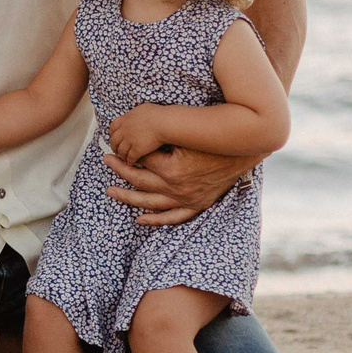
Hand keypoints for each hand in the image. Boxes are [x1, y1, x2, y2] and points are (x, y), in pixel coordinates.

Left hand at [101, 146, 248, 226]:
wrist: (245, 149)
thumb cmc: (214, 136)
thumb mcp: (186, 133)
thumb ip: (162, 136)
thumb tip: (135, 132)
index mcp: (172, 170)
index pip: (141, 161)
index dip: (127, 152)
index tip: (116, 145)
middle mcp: (177, 189)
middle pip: (140, 182)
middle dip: (120, 170)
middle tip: (106, 159)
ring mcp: (188, 199)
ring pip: (151, 203)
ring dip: (128, 197)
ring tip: (111, 191)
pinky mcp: (198, 204)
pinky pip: (173, 217)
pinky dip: (156, 220)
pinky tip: (140, 219)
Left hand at [104, 104, 177, 162]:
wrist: (163, 123)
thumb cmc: (157, 114)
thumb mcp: (142, 109)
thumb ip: (134, 115)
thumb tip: (134, 115)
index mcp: (124, 120)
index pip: (113, 127)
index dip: (113, 134)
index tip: (114, 137)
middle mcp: (124, 131)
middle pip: (114, 141)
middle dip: (115, 146)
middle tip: (117, 150)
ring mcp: (129, 141)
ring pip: (121, 151)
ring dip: (122, 155)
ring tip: (124, 158)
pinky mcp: (136, 150)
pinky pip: (130, 158)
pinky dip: (130, 161)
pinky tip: (132, 162)